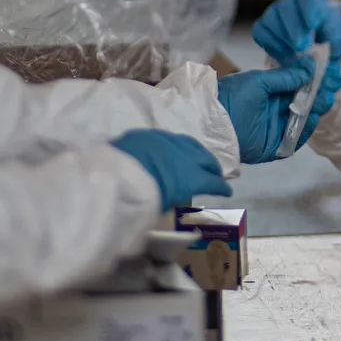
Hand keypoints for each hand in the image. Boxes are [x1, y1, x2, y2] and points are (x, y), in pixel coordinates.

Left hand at [110, 129, 232, 211]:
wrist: (114, 175)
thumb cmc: (141, 199)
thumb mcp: (162, 205)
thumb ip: (173, 198)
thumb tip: (172, 196)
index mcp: (193, 178)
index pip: (214, 182)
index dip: (222, 188)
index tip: (226, 192)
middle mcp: (186, 157)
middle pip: (206, 160)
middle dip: (213, 168)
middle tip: (215, 174)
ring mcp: (169, 142)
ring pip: (191, 144)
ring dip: (198, 153)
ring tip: (198, 158)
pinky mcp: (151, 135)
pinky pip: (171, 139)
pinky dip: (177, 146)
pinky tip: (173, 150)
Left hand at [217, 66, 340, 163]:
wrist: (214, 126)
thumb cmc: (233, 98)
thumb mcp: (259, 81)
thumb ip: (285, 76)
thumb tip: (310, 65)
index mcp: (270, 92)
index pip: (298, 86)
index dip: (314, 81)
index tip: (330, 75)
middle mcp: (275, 109)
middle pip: (303, 103)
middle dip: (318, 95)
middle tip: (332, 89)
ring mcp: (276, 128)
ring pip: (302, 120)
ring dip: (314, 110)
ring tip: (325, 101)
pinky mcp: (276, 147)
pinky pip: (294, 140)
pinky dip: (304, 131)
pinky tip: (312, 119)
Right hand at [252, 0, 340, 67]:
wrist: (319, 38)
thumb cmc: (328, 31)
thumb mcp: (337, 31)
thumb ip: (331, 35)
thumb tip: (321, 46)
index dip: (308, 10)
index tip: (312, 26)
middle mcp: (289, 1)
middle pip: (285, 9)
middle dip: (293, 29)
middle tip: (301, 46)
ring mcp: (274, 12)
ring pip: (270, 20)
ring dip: (282, 38)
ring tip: (294, 53)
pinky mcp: (264, 26)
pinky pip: (260, 32)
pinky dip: (270, 43)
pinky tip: (283, 54)